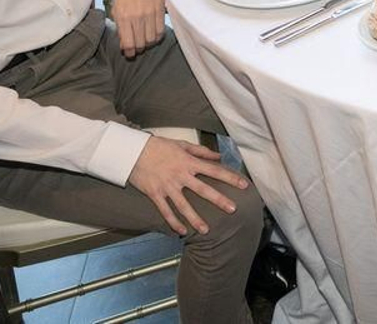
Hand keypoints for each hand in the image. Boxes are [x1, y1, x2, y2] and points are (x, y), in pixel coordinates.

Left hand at [112, 0, 165, 57]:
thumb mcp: (116, 8)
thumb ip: (119, 26)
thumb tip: (123, 41)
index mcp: (123, 16)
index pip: (128, 43)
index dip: (129, 52)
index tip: (129, 53)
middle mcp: (136, 17)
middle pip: (140, 43)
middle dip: (138, 49)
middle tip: (137, 48)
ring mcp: (149, 14)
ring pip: (152, 39)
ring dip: (148, 43)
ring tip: (145, 41)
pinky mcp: (160, 11)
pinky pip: (160, 31)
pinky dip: (157, 36)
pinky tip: (153, 34)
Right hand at [127, 135, 248, 235]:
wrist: (133, 151)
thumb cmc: (159, 146)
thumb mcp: (182, 145)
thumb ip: (201, 152)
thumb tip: (218, 156)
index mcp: (189, 162)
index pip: (214, 170)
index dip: (230, 177)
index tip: (244, 185)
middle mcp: (180, 175)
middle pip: (203, 190)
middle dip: (219, 200)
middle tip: (232, 209)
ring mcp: (167, 186)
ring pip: (184, 206)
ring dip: (195, 219)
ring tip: (206, 230)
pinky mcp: (155, 194)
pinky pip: (165, 211)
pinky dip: (173, 222)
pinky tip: (181, 232)